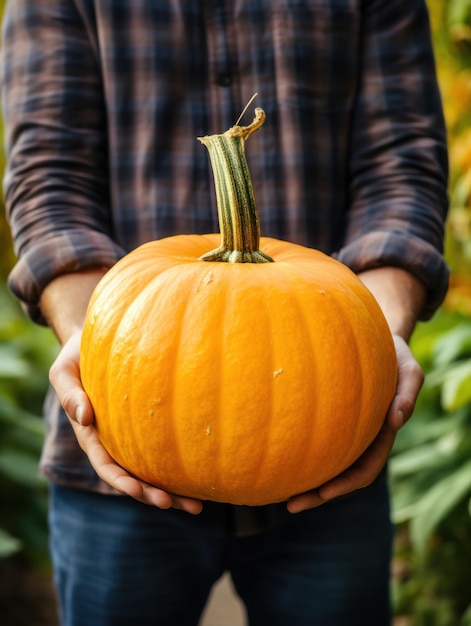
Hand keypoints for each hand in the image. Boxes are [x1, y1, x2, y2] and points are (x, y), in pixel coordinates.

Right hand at [49, 331, 202, 514]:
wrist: (93, 344)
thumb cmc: (77, 356)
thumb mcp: (64, 371)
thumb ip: (70, 394)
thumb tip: (84, 418)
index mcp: (91, 434)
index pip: (106, 464)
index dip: (120, 479)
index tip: (136, 490)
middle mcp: (112, 442)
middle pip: (131, 476)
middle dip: (149, 493)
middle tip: (171, 504)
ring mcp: (130, 438)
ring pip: (150, 471)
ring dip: (171, 492)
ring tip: (196, 507)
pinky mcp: (147, 428)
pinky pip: (164, 452)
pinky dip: (180, 470)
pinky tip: (202, 481)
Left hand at [287, 335, 423, 512]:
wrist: (379, 340)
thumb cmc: (395, 354)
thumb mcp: (409, 370)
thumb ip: (407, 394)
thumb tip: (397, 421)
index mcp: (380, 435)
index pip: (364, 469)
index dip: (345, 483)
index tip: (324, 493)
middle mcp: (361, 438)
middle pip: (340, 475)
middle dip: (318, 493)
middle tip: (290, 504)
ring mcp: (345, 430)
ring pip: (325, 462)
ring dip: (305, 481)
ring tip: (277, 491)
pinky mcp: (328, 416)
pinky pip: (314, 439)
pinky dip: (299, 452)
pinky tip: (276, 457)